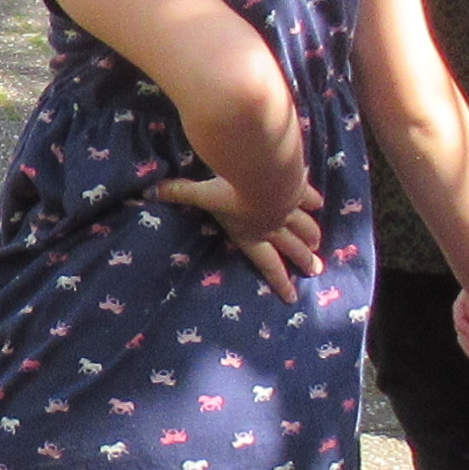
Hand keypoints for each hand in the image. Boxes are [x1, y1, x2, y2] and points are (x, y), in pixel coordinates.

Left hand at [153, 170, 321, 292]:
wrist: (264, 172)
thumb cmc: (231, 190)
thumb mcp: (202, 193)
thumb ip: (177, 192)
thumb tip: (148, 192)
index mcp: (252, 235)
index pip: (267, 264)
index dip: (279, 281)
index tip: (291, 297)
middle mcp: (273, 226)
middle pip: (291, 248)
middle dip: (302, 261)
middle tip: (314, 271)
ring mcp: (288, 208)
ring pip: (303, 226)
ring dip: (310, 236)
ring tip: (317, 246)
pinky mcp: (297, 187)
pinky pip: (306, 196)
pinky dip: (312, 201)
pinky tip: (320, 204)